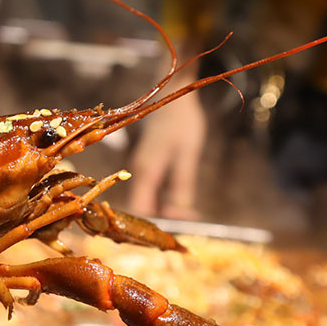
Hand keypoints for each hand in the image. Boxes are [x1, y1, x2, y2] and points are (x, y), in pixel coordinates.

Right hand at [127, 67, 206, 219]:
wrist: (173, 94)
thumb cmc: (182, 121)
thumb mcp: (188, 153)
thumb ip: (182, 184)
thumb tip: (181, 213)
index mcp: (145, 170)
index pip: (140, 209)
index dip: (154, 224)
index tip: (177, 231)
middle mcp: (138, 171)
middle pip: (140, 208)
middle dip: (159, 222)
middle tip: (186, 229)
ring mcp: (141, 168)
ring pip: (145, 201)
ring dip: (163, 212)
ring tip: (187, 219)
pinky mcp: (147, 165)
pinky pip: (150, 191)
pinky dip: (162, 202)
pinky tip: (180, 204)